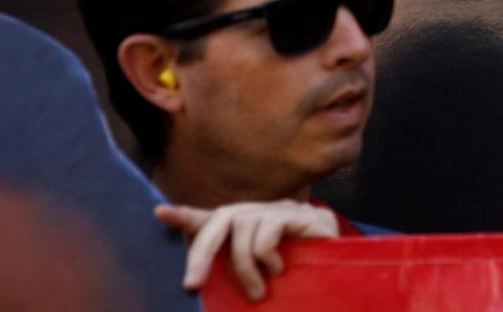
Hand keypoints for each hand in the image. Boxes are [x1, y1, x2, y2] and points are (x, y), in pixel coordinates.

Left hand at [155, 200, 337, 300]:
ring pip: (241, 228)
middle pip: (220, 219)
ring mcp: (280, 210)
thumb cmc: (299, 280)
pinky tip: (280, 268)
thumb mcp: (259, 280)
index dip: (185, 216)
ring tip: (257, 293)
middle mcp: (260, 215)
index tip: (159, 213)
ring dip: (242, 267)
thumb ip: (236, 276)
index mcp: (247, 232)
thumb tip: (200, 287)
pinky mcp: (299, 214)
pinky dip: (266, 255)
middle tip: (191, 285)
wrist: (343, 275)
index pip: (211, 220)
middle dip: (200, 253)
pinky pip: (266, 230)